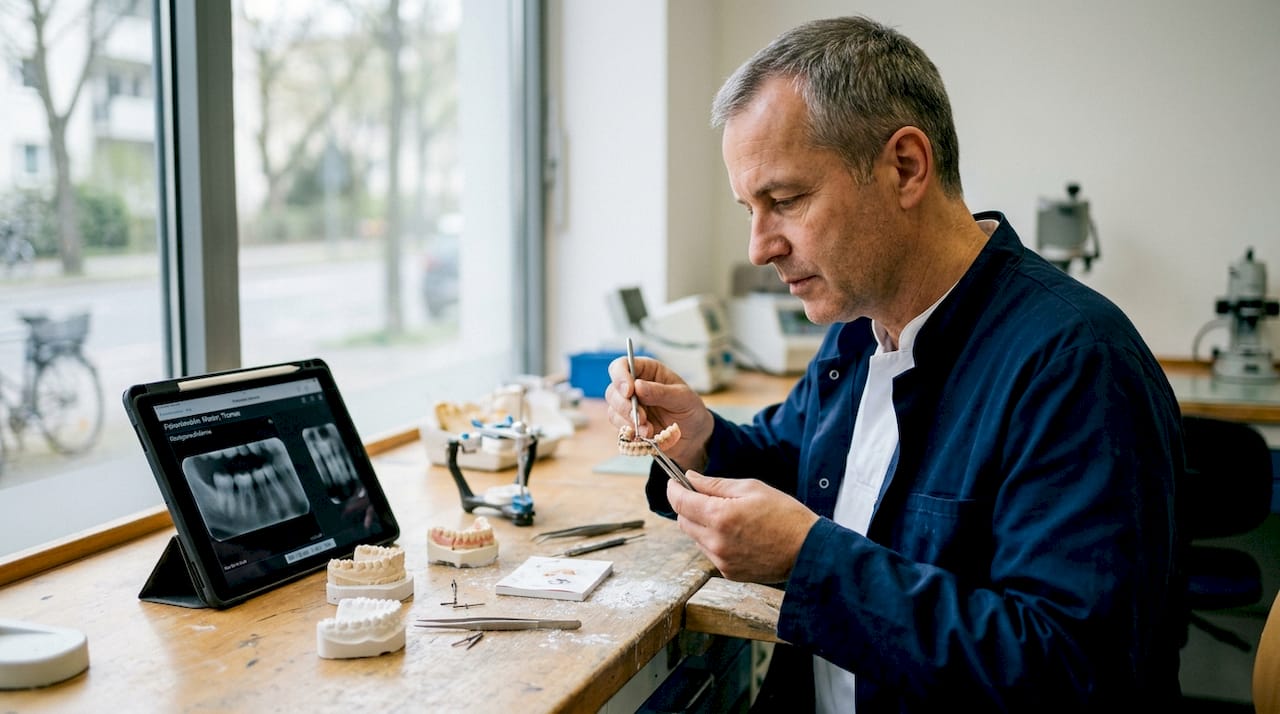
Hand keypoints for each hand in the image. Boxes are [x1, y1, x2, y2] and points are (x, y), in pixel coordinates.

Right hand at [604, 355, 713, 467]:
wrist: (695, 436)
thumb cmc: (690, 409)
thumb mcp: (682, 398)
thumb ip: (661, 392)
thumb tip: (637, 386)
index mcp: (647, 371)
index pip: (622, 365)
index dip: (620, 376)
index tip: (629, 391)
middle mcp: (634, 387)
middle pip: (613, 390)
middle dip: (624, 406)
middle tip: (642, 418)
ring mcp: (630, 406)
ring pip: (613, 411)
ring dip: (629, 422)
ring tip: (649, 431)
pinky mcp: (629, 424)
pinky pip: (620, 427)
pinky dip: (631, 433)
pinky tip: (646, 436)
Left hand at [667, 471, 817, 582]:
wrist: (808, 550)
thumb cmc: (784, 514)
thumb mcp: (750, 488)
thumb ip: (715, 484)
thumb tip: (690, 478)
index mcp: (720, 517)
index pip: (680, 502)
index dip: (673, 489)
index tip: (674, 481)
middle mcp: (715, 542)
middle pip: (683, 521)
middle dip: (688, 506)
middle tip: (705, 496)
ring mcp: (721, 560)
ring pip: (695, 537)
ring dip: (701, 524)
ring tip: (729, 516)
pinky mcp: (728, 573)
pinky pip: (709, 552)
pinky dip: (714, 540)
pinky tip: (736, 534)